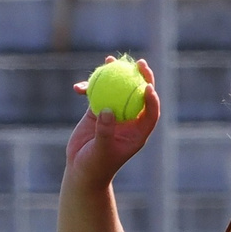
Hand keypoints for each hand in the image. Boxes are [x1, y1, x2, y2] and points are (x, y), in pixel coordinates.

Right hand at [62, 57, 159, 186]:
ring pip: (117, 90)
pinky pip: (95, 94)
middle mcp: (128, 121)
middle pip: (138, 95)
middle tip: (139, 63)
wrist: (81, 171)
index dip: (152, 98)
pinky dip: (87, 89)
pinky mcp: (97, 112)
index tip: (147, 86)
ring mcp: (113, 114)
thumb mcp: (101, 151)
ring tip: (109, 60)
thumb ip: (105, 132)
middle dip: (141, 77)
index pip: (151, 112)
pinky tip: (78, 87)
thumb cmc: (95, 167)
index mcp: (138, 132)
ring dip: (113, 74)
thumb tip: (107, 110)